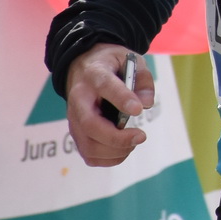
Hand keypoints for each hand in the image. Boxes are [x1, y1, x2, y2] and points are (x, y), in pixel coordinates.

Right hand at [65, 43, 154, 166]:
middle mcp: (79, 99)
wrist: (83, 67)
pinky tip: (123, 149)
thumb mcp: (132, 60)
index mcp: (95, 75)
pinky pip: (88, 153)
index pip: (106, 86)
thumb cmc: (112, 65)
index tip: (138, 110)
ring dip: (115, 151)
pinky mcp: (76, 132)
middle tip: (141, 136)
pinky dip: (108, 158)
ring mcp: (74, 119)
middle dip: (117, 137)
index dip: (122, 99)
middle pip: (91, 125)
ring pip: (88, 145)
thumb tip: (145, 104)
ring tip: (134, 141)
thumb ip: (142, 80)